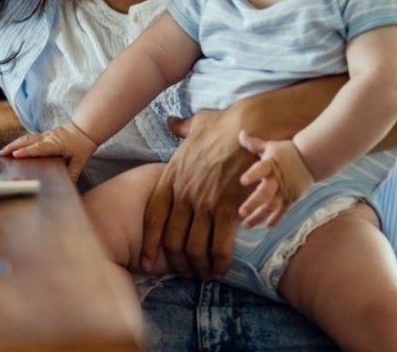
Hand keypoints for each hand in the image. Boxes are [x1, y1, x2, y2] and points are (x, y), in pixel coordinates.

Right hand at [0, 121, 97, 181]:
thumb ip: (73, 174)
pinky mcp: (44, 135)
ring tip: (3, 151)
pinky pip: (29, 138)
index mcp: (55, 144)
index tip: (15, 155)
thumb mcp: (80, 161)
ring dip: (14, 144)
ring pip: (26, 138)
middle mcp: (47, 138)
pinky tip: (13, 148)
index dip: (27, 151)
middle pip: (27, 140)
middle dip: (13, 146)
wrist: (85, 129)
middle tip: (2, 153)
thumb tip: (68, 186)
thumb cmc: (82, 145)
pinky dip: (19, 143)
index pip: (39, 148)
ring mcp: (45, 135)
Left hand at [140, 111, 254, 279]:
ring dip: (199, 266)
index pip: (152, 218)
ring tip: (204, 274)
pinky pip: (220, 244)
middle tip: (186, 272)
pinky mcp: (227, 208)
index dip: (149, 243)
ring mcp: (204, 202)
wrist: (250, 126)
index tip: (146, 262)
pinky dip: (219, 261)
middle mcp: (183, 194)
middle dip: (177, 262)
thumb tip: (171, 122)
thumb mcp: (195, 125)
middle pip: (172, 239)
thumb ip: (181, 129)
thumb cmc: (224, 125)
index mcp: (170, 178)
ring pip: (194, 247)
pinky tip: (222, 268)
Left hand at [237, 132, 314, 228]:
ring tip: (247, 225)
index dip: (252, 175)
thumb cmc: (286, 152)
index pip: (260, 169)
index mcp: (271, 165)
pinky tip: (266, 227)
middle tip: (241, 212)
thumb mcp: (270, 146)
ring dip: (259, 216)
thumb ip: (254, 143)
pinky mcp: (291, 198)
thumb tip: (240, 133)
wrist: (311, 159)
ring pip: (272, 206)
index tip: (242, 181)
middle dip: (253, 203)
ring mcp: (285, 191)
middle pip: (265, 193)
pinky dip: (275, 219)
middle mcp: (277, 179)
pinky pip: (283, 211)